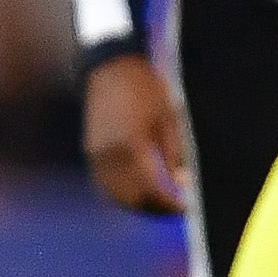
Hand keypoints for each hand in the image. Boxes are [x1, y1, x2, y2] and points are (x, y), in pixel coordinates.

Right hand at [82, 53, 189, 215]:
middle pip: (132, 198)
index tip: (187, 209)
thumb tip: (183, 184)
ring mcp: (96, 155)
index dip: (170, 204)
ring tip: (159, 205)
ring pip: (115, 196)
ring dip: (138, 206)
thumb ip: (175, 154)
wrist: (111, 66)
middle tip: (176, 210)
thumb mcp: (168, 118)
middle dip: (155, 209)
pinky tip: (138, 194)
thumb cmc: (146, 89)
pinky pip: (104, 184)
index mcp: (132, 145)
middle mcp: (109, 155)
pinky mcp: (90, 151)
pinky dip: (121, 195)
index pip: (152, 189)